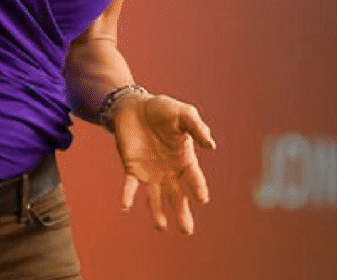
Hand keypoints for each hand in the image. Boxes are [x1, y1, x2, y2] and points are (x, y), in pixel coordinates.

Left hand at [111, 93, 216, 233]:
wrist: (135, 106)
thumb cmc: (163, 109)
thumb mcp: (184, 113)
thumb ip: (197, 128)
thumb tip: (212, 146)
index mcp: (184, 158)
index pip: (193, 177)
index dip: (197, 187)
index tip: (202, 199)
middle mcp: (168, 170)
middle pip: (177, 195)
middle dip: (181, 212)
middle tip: (187, 230)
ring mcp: (150, 172)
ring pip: (154, 197)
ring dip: (157, 212)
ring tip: (160, 227)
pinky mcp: (132, 168)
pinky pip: (129, 185)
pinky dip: (128, 195)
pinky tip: (125, 206)